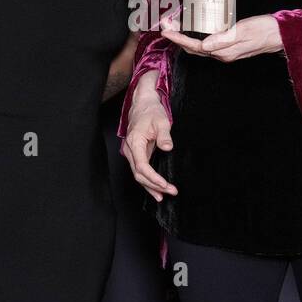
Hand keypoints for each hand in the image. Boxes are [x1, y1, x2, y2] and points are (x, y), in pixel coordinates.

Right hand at [120, 72, 177, 202]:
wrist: (143, 105)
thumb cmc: (151, 112)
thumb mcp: (161, 121)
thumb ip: (164, 135)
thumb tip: (167, 147)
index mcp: (135, 142)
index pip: (141, 166)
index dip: (152, 178)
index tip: (164, 184)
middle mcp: (130, 149)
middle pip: (139, 174)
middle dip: (154, 185)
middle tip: (171, 191)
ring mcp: (132, 153)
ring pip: (138, 175)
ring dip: (150, 186)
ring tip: (163, 196)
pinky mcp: (137, 154)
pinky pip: (141, 171)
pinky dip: (148, 182)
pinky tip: (156, 190)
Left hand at [158, 13, 282, 61]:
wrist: (280, 35)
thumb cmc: (264, 30)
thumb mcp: (244, 32)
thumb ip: (224, 39)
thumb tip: (204, 45)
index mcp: (223, 52)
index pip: (194, 47)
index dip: (178, 39)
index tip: (165, 30)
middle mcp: (222, 54)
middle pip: (193, 48)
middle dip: (177, 36)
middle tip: (166, 23)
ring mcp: (225, 51)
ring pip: (198, 46)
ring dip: (184, 36)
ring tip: (174, 23)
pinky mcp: (229, 45)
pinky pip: (206, 42)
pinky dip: (195, 35)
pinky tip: (193, 27)